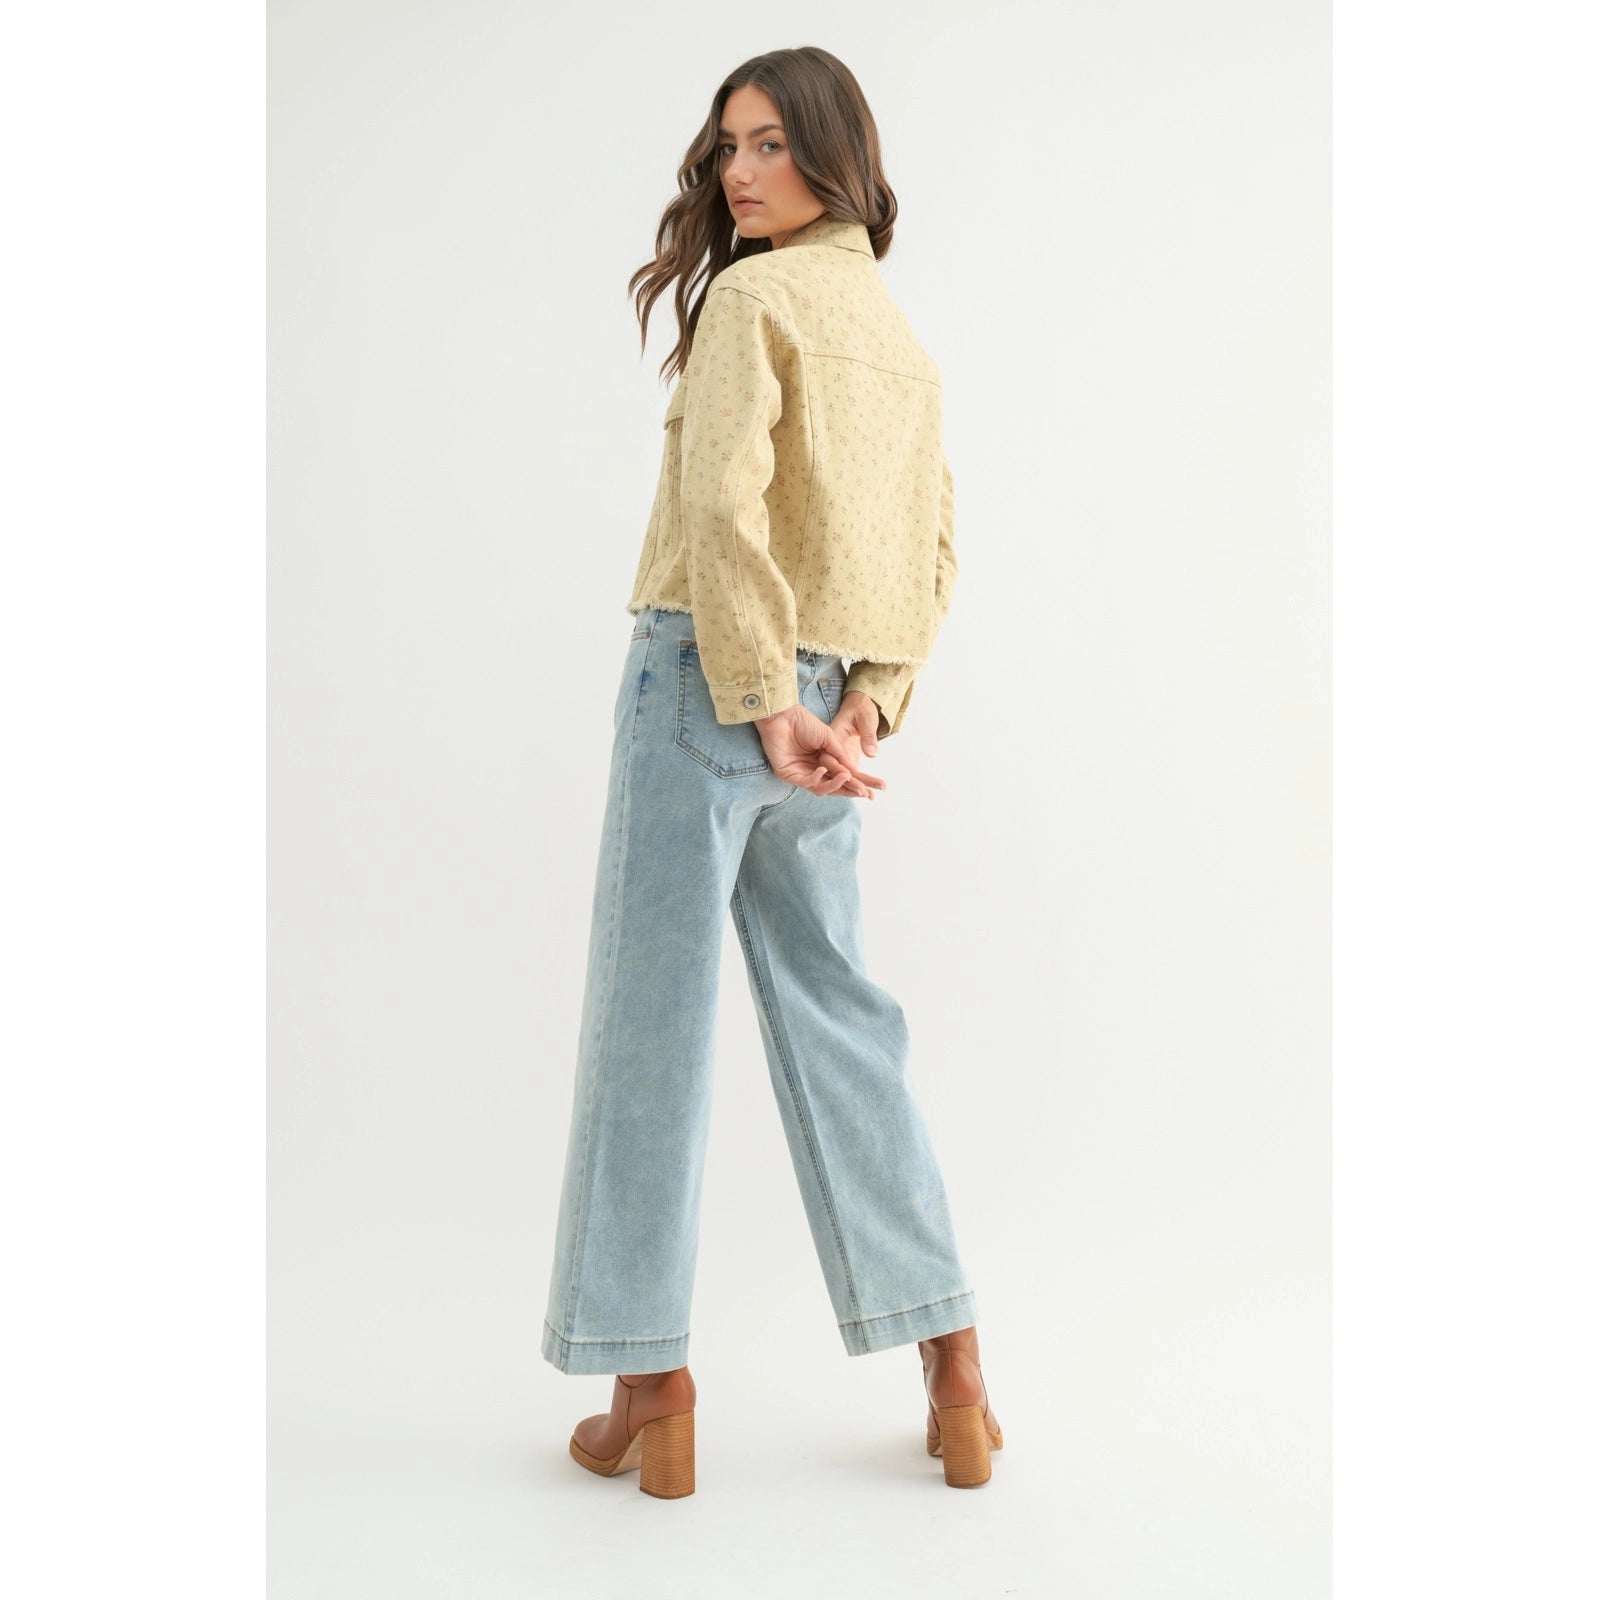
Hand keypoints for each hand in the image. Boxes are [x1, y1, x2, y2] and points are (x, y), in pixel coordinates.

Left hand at [755, 693, 887, 798]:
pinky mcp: (788, 774)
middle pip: (835, 786)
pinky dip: (816, 778)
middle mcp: (814, 770)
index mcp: (825, 762)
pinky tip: (822, 770)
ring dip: (835, 785)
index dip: (859, 782)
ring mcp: (802, 773)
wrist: (784, 715)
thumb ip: (840, 756)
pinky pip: (806, 782)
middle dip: (851, 790)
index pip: (844, 776)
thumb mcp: (829, 738)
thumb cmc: (804, 723)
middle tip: (866, 793)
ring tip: (846, 777)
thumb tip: (854, 772)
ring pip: (822, 788)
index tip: (876, 787)